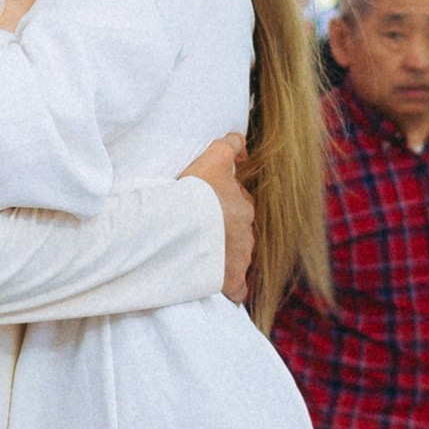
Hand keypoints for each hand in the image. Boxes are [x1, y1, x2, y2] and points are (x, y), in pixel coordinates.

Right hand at [183, 133, 254, 302]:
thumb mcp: (212, 159)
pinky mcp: (232, 280)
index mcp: (243, 206)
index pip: (239, 203)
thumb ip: (229, 146)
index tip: (204, 207)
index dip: (222, 204)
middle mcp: (247, 232)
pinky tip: (218, 287)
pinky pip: (237, 288)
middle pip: (239, 231)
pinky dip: (229, 288)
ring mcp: (241, 257)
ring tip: (199, 257)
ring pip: (237, 257)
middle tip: (199, 232)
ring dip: (223, 257)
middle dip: (225, 232)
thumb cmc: (194, 193)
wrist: (182, 227)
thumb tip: (241, 139)